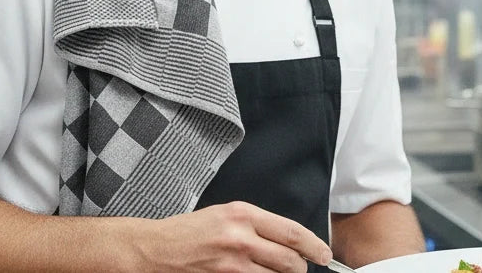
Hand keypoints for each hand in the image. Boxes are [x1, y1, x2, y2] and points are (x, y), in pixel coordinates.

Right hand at [139, 201, 332, 272]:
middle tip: (299, 268)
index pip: (293, 233)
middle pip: (290, 262)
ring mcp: (233, 266)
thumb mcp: (226, 214)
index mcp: (243, 215)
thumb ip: (257, 225)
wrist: (157, 249)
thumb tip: (288, 240)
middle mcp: (241, 239)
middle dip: (300, 268)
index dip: (315, 247)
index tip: (324, 254)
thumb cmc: (189, 231)